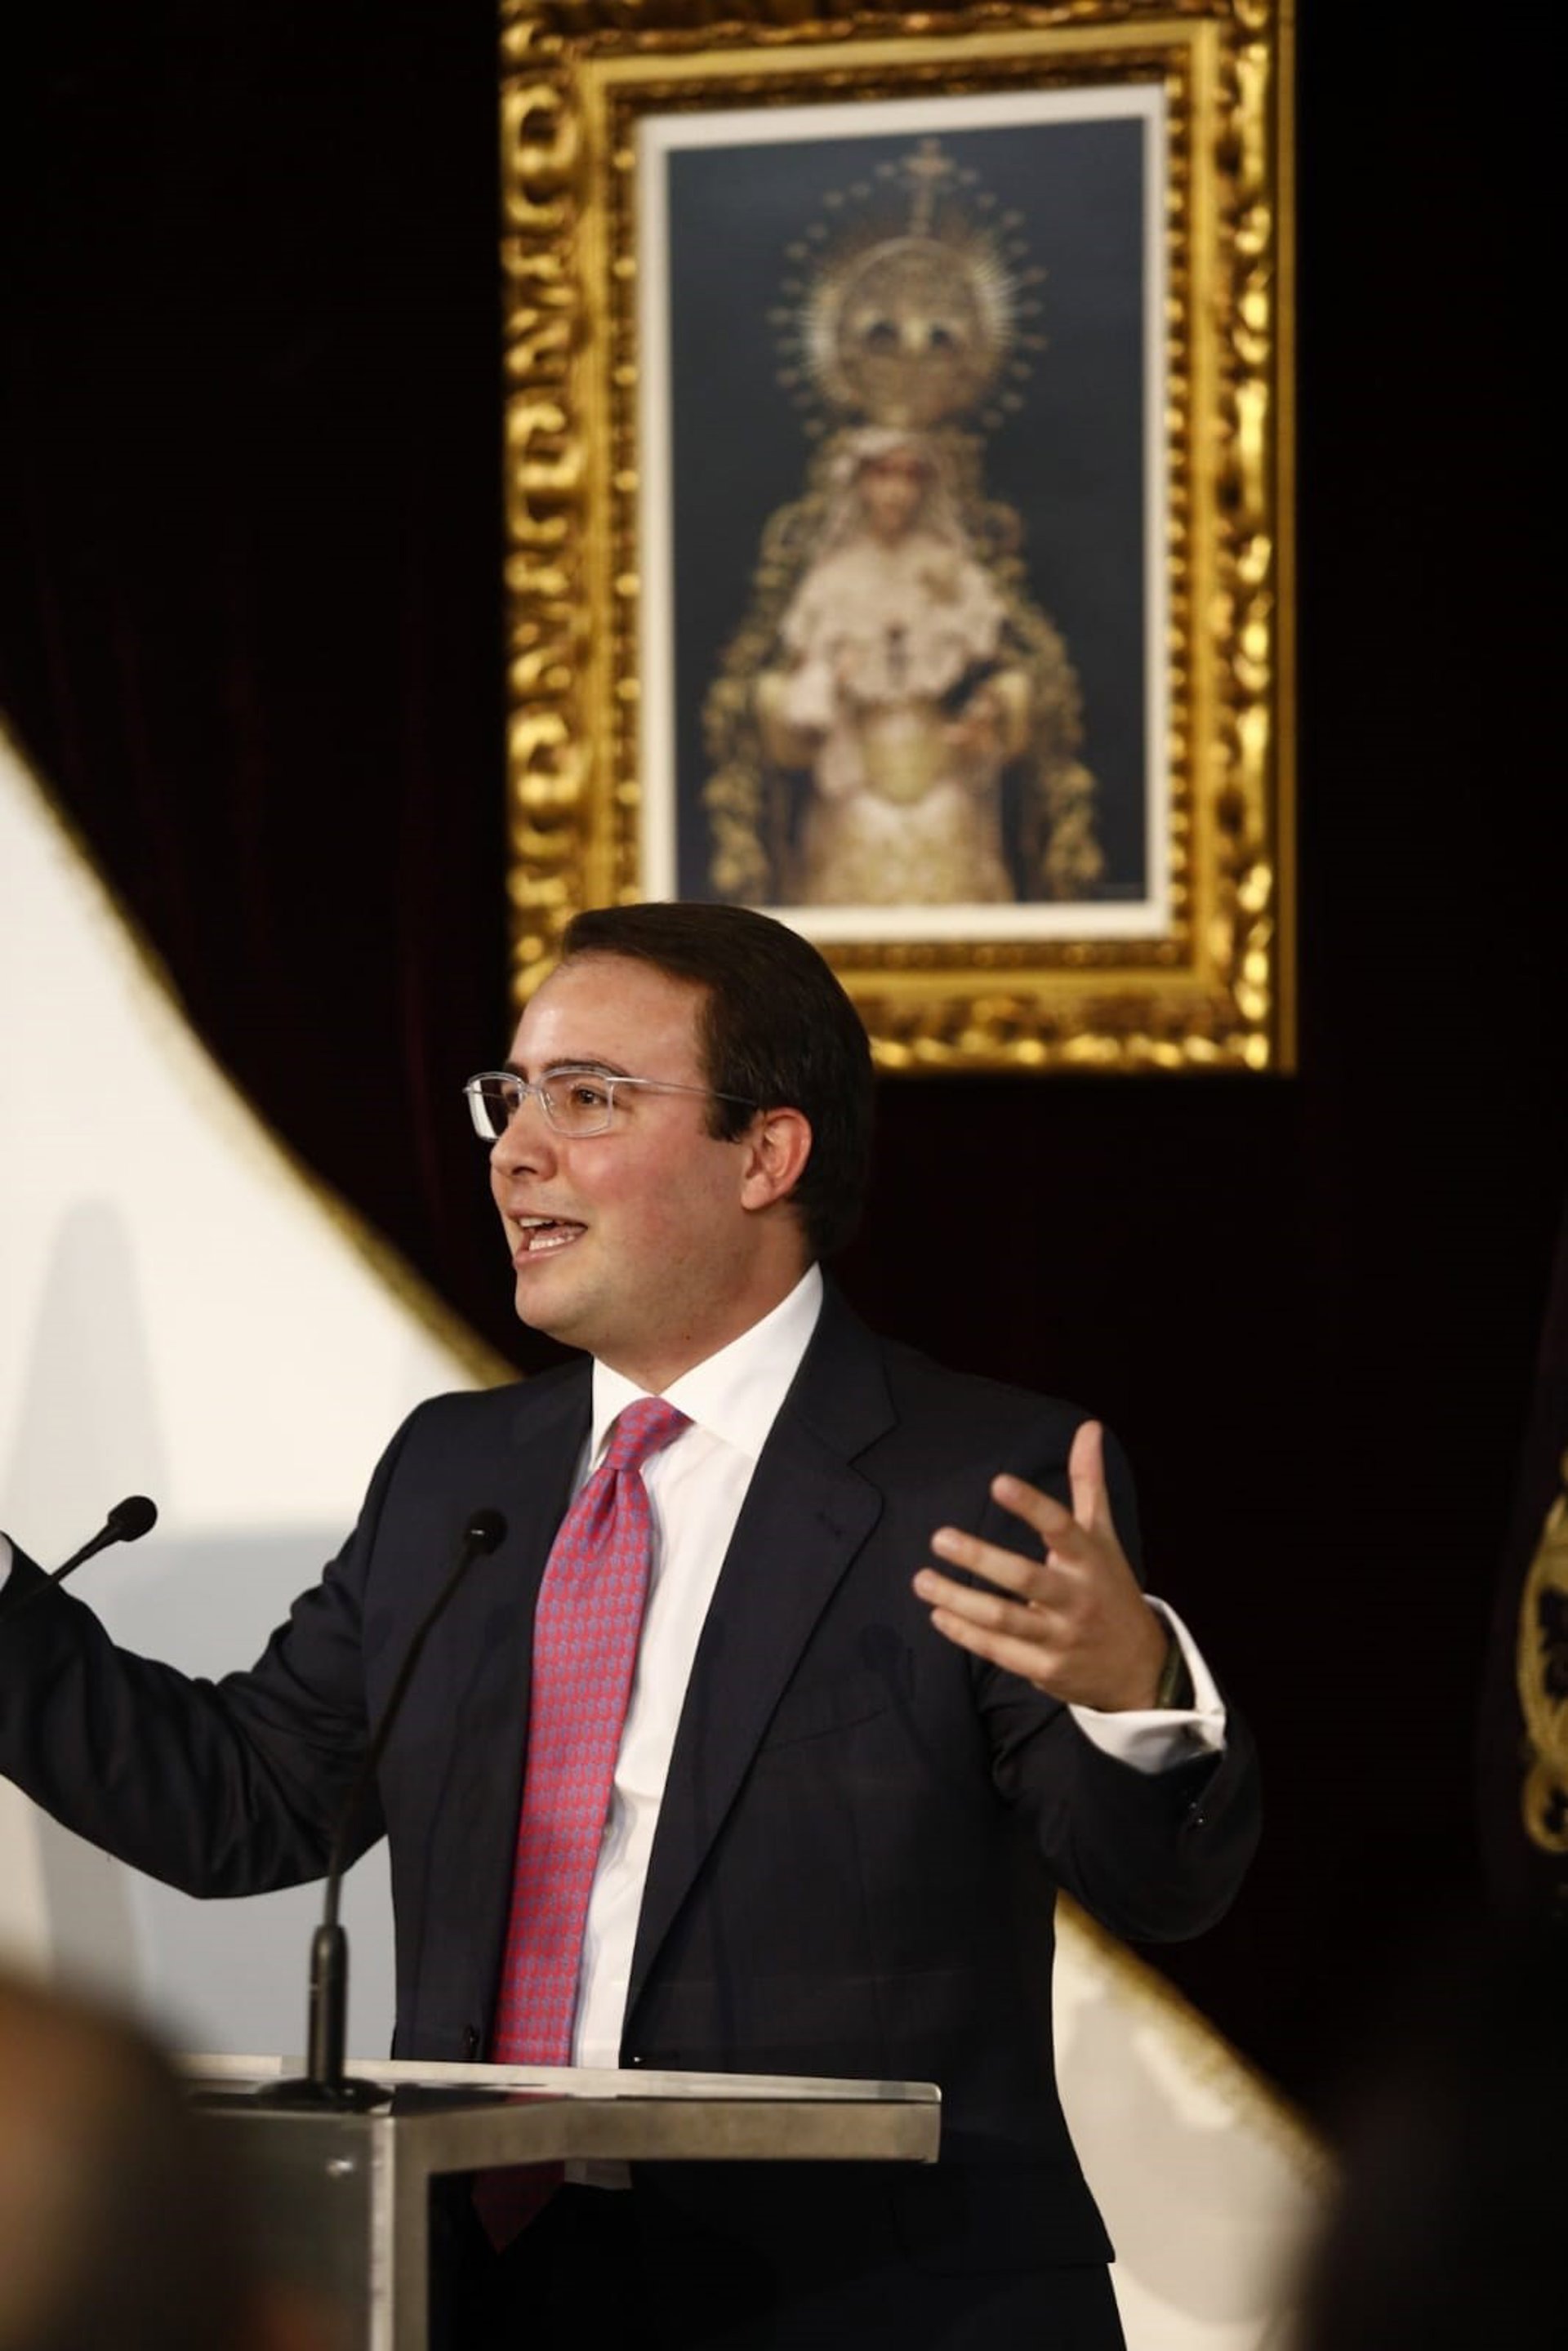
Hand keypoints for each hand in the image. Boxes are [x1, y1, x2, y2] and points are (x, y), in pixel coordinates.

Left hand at [913, 1421, 1168, 1711]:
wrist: (1137, 1667)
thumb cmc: (1110, 1587)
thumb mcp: (1102, 1536)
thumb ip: (1088, 1482)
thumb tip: (1089, 1427)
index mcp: (1089, 1559)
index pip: (1061, 1527)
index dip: (1032, 1506)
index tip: (999, 1482)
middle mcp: (1076, 1597)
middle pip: (1025, 1577)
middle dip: (980, 1558)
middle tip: (939, 1537)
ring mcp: (1060, 1636)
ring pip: (1003, 1618)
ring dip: (959, 1600)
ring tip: (922, 1580)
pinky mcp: (1045, 1668)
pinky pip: (998, 1650)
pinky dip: (965, 1633)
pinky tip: (938, 1614)